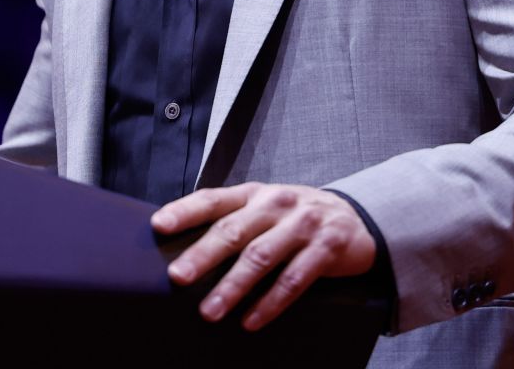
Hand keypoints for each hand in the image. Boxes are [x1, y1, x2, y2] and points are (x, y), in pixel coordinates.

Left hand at [153, 182, 376, 330]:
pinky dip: (270, 303)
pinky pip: (294, 280)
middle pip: (235, 230)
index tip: (159, 225)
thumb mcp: (265, 208)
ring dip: (233, 286)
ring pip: (261, 257)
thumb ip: (232, 220)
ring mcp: (303, 225)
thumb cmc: (295, 217)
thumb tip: (183, 250)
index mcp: (255, 194)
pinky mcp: (326, 249)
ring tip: (210, 310)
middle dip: (204, 254)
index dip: (186, 210)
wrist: (354, 219)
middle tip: (179, 276)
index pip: (215, 199)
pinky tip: (251, 320)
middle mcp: (277, 204)